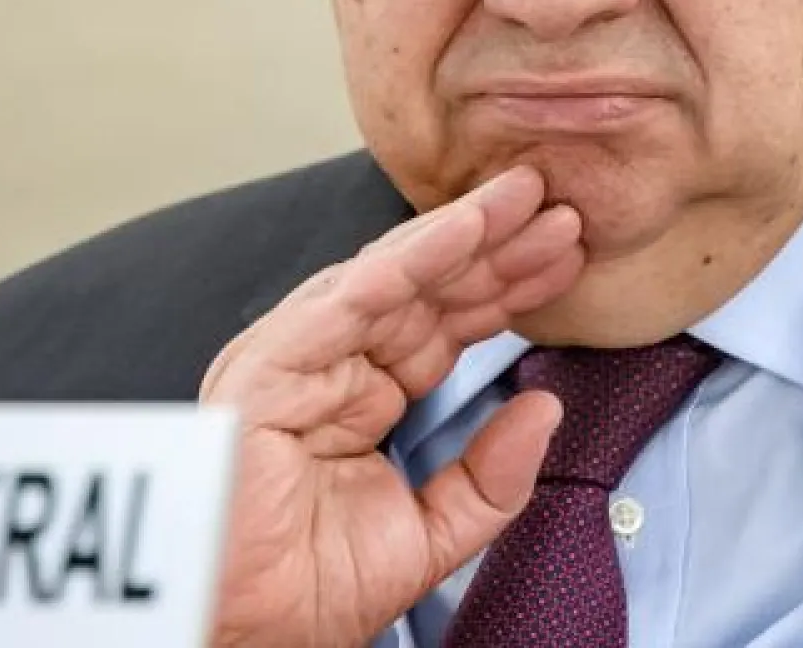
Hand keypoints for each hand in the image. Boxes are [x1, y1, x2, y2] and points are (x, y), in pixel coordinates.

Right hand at [199, 166, 583, 647]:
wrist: (235, 637)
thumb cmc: (303, 595)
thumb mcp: (426, 536)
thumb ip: (487, 479)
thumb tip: (545, 408)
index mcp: (358, 399)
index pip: (444, 329)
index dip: (506, 292)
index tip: (566, 260)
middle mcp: (327, 366)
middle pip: (427, 293)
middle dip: (497, 251)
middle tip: (562, 209)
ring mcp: (296, 360)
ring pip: (394, 278)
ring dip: (465, 235)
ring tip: (527, 198)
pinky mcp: (270, 363)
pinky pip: (352, 297)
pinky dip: (411, 258)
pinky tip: (466, 228)